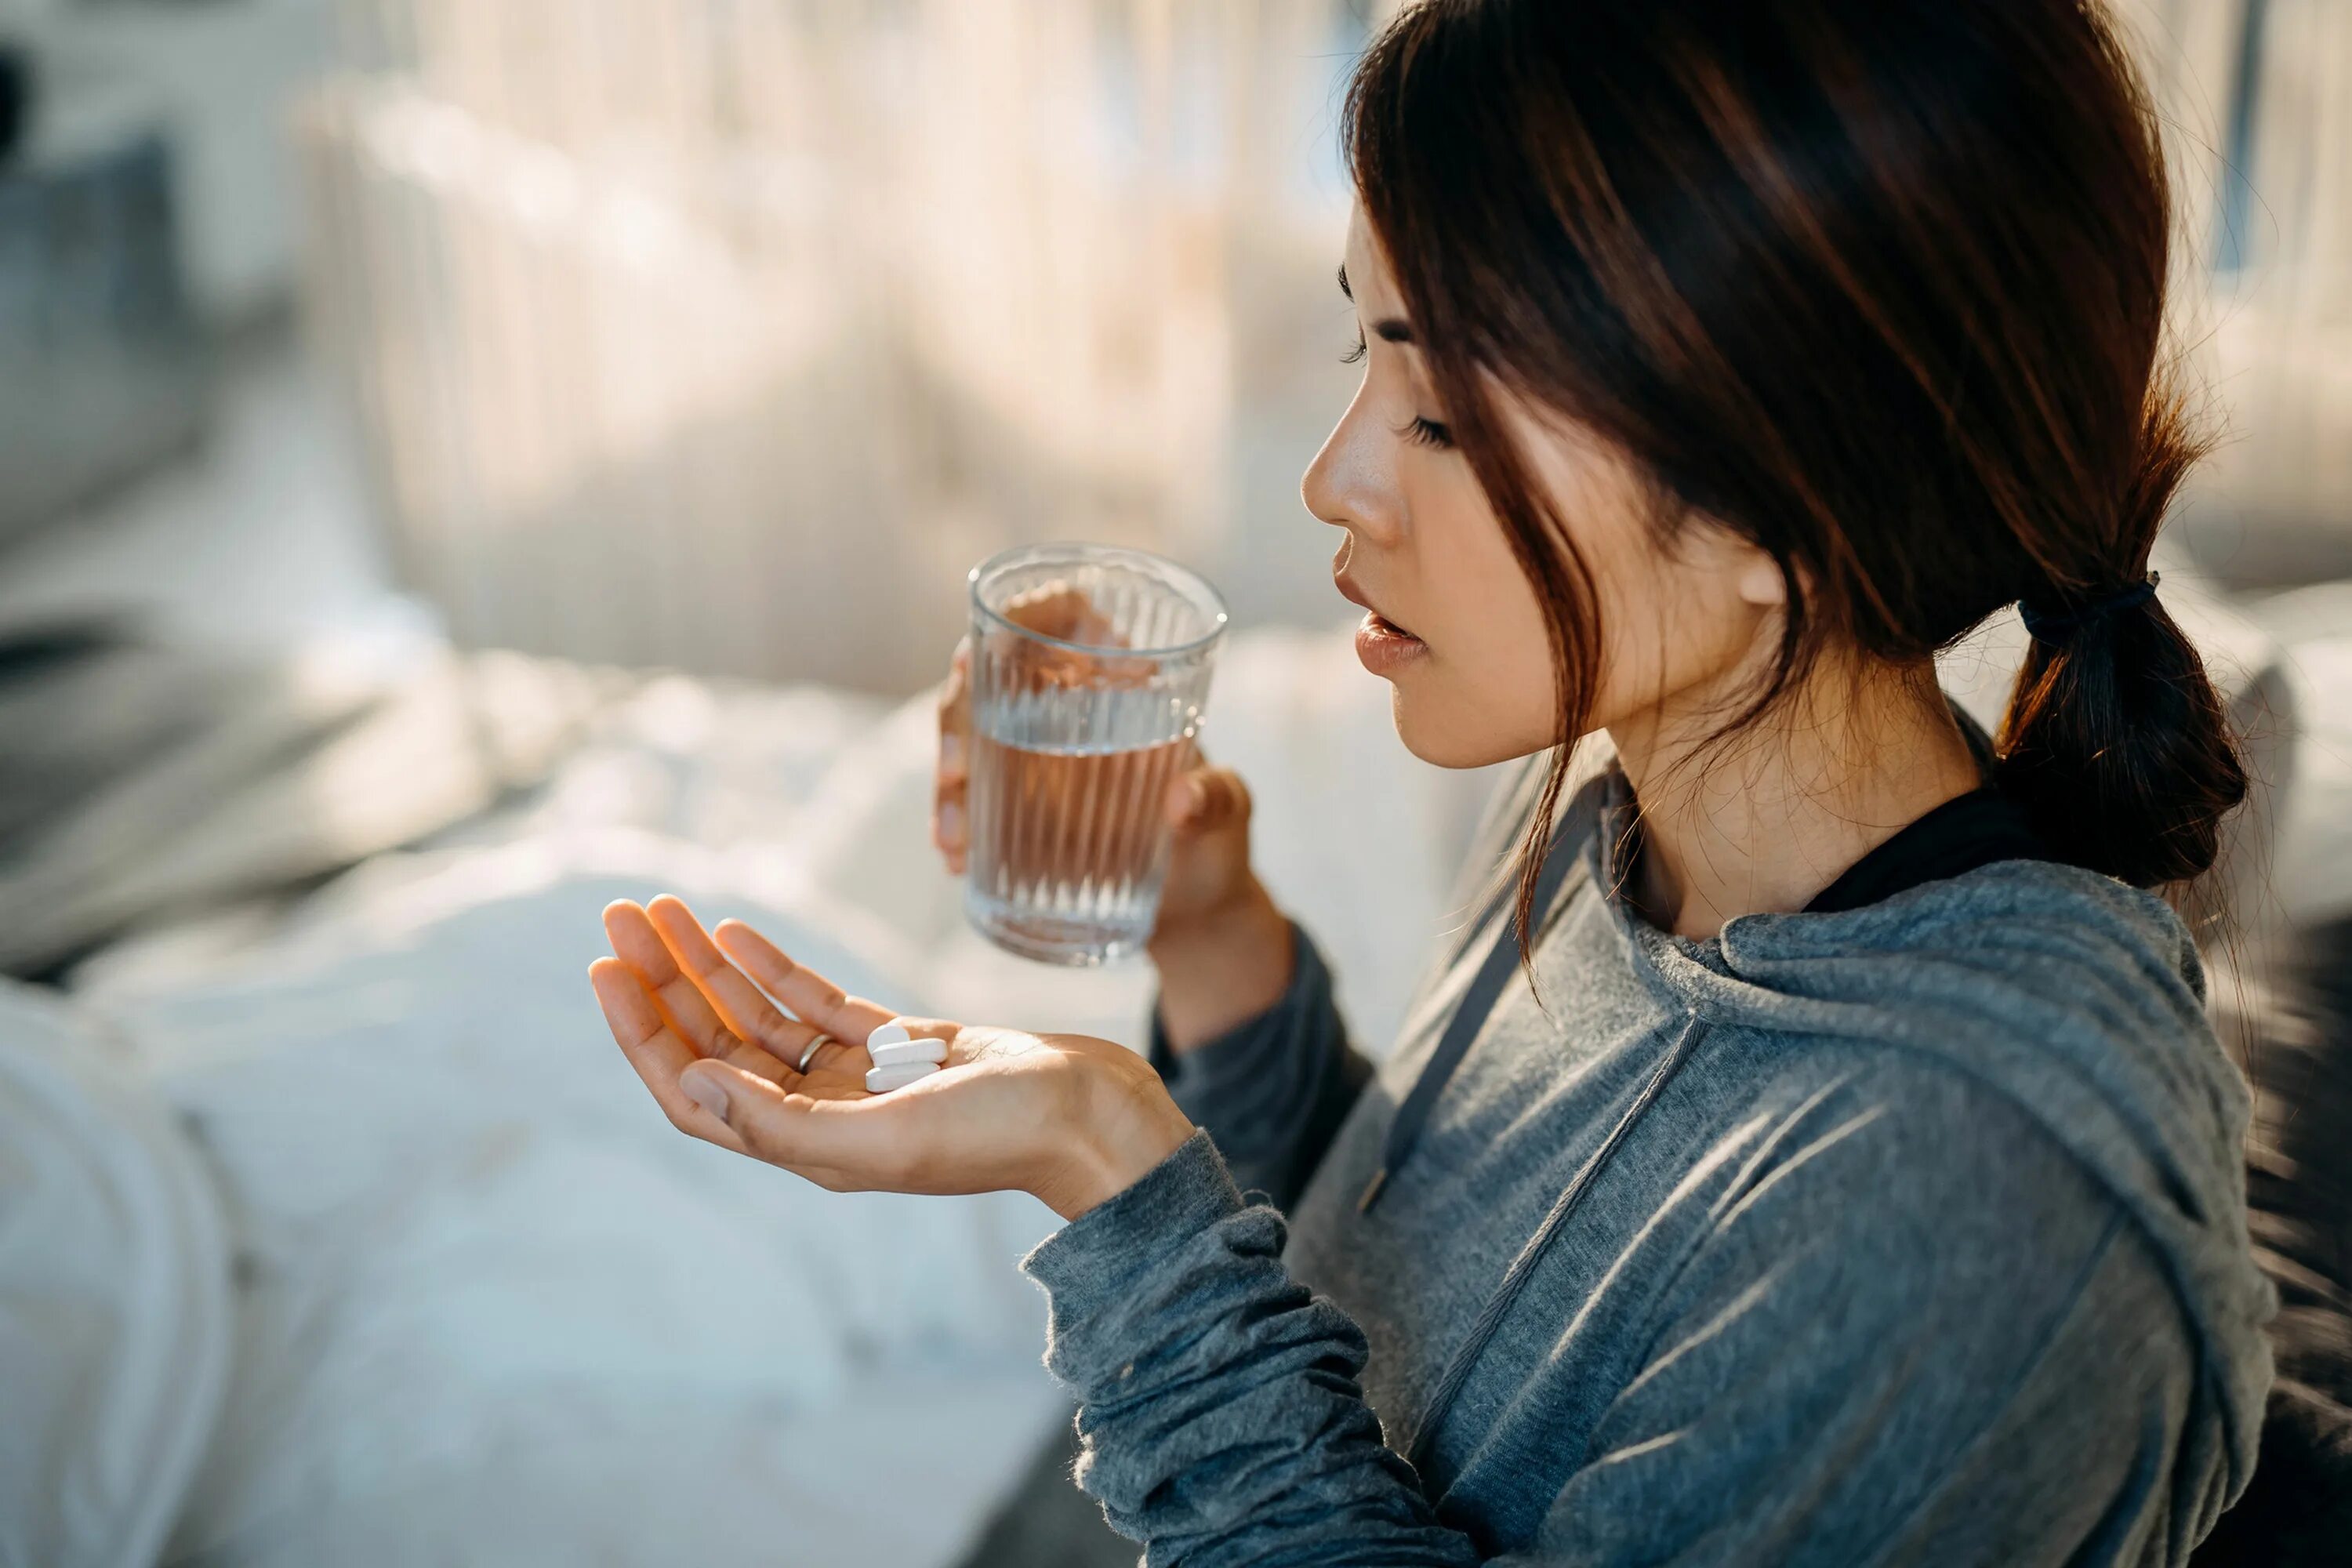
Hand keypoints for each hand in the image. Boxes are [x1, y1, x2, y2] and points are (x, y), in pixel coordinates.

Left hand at [589, 896, 1195, 1219]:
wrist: (1094, 1115)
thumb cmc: (1002, 1135)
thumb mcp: (887, 1139)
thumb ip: (785, 1124)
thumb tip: (691, 1084)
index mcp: (808, 1147)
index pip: (695, 1089)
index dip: (643, 1033)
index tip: (605, 970)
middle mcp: (821, 1114)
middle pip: (716, 1042)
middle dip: (663, 980)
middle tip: (620, 914)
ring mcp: (860, 1078)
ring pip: (759, 1015)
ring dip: (708, 963)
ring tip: (662, 907)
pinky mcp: (901, 1044)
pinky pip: (816, 1001)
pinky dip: (774, 965)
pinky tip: (736, 929)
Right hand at [931, 584, 1292, 1044]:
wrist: (1198, 909)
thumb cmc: (1220, 841)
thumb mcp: (1231, 812)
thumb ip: (1220, 799)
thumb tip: (1182, 803)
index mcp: (1121, 681)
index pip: (1065, 614)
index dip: (1024, 610)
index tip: (992, 642)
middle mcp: (1068, 709)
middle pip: (991, 676)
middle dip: (957, 716)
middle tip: (957, 773)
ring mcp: (1034, 759)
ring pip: (967, 739)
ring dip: (948, 783)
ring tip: (955, 840)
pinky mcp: (1018, 810)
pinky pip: (969, 801)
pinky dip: (954, 825)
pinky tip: (955, 858)